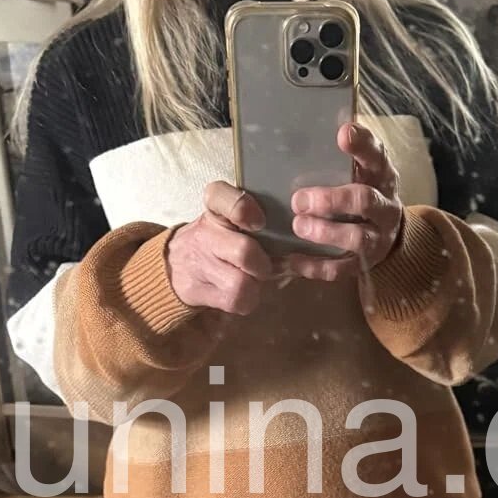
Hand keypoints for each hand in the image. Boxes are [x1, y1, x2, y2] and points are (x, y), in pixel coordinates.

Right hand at [165, 182, 278, 314]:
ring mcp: (200, 262)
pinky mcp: (197, 289)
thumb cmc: (222, 241)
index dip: (243, 209)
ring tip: (251, 280)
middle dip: (263, 265)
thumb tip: (321, 256)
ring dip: (255, 286)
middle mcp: (205, 232)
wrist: (176, 265)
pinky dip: (246, 301)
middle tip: (263, 266)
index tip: (259, 222)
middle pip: (244, 252)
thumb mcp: (236, 222)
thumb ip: (272, 228)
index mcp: (216, 208)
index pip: (219, 196)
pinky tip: (242, 293)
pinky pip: (234, 301)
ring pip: (240, 283)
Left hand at [284, 123, 404, 282]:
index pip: (377, 156)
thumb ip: (346, 154)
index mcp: (381, 176)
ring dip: (325, 232)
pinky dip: (316, 266)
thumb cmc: (363, 191)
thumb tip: (324, 125)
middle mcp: (384, 207)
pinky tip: (293, 260)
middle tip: (299, 200)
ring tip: (299, 226)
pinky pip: (341, 269)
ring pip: (356, 238)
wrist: (389, 235)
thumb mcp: (361, 170)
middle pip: (365, 201)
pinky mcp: (363, 264)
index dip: (362, 145)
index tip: (342, 134)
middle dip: (332, 200)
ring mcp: (376, 238)